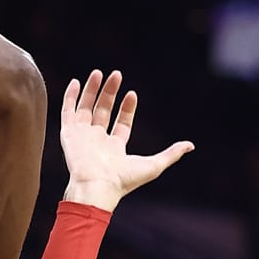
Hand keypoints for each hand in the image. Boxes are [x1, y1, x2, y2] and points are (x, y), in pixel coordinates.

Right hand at [59, 70, 193, 211]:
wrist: (97, 185)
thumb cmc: (123, 180)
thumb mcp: (154, 165)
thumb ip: (171, 154)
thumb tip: (191, 145)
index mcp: (114, 150)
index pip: (121, 124)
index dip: (127, 108)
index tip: (132, 94)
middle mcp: (96, 141)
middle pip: (103, 112)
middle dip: (110, 93)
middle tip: (116, 74)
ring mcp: (82, 137)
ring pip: (86, 108)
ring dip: (92, 91)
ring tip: (99, 73)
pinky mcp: (69, 134)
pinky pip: (67, 112)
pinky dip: (70, 97)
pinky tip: (76, 82)